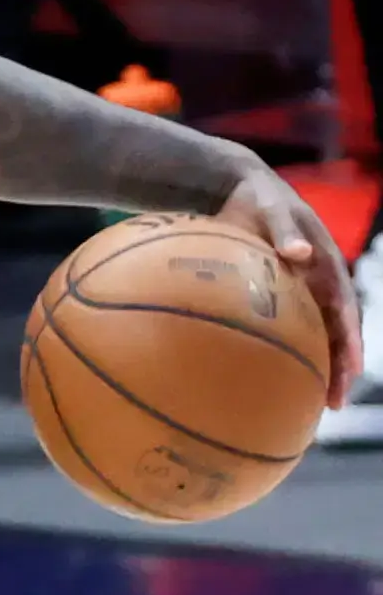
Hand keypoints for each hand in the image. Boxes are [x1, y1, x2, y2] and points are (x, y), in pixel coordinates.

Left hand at [210, 169, 364, 406]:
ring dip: (312, 366)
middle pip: (333, 333)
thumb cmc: (262, 200)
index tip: (352, 370)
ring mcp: (298, 291)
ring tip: (306, 403)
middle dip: (337, 367)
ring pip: (310, 335)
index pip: (345, 311)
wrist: (241, 191)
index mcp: (327, 268)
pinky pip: (282, 327)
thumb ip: (286, 230)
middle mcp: (318, 284)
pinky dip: (280, 350)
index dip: (350, 342)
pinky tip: (263, 376)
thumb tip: (300, 254)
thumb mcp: (275, 210)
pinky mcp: (275, 294)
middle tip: (332, 402)